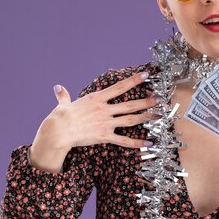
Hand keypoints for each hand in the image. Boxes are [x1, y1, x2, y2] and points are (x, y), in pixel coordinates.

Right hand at [36, 71, 158, 151]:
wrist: (58, 131)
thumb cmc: (60, 117)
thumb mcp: (63, 104)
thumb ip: (63, 95)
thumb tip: (57, 87)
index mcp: (97, 98)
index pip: (120, 87)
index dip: (134, 80)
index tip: (146, 75)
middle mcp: (104, 109)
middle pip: (131, 104)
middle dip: (147, 101)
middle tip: (160, 98)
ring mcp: (106, 123)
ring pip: (131, 120)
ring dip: (146, 117)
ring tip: (159, 116)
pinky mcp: (105, 136)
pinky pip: (124, 140)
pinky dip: (137, 142)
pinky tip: (149, 143)